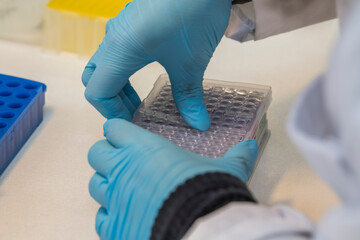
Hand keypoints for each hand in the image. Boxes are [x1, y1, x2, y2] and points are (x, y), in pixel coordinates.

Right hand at [82, 0, 232, 130]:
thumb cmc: (194, 16)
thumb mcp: (191, 63)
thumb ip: (190, 97)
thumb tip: (200, 125)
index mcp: (120, 49)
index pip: (97, 92)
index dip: (112, 113)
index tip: (135, 122)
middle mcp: (113, 37)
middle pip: (94, 78)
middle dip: (111, 100)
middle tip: (136, 111)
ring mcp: (120, 26)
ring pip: (103, 63)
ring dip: (117, 84)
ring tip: (140, 98)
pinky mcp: (130, 20)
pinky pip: (115, 50)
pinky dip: (123, 69)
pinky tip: (146, 71)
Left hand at [88, 119, 257, 238]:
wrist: (199, 233)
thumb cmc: (208, 195)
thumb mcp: (226, 170)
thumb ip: (237, 156)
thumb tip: (250, 146)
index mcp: (145, 149)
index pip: (115, 128)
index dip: (119, 130)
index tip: (125, 135)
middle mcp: (124, 170)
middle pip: (97, 152)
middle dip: (107, 154)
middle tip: (123, 160)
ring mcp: (115, 199)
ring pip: (95, 183)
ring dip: (106, 183)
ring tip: (123, 188)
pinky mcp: (114, 227)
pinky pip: (100, 216)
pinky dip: (109, 214)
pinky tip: (124, 215)